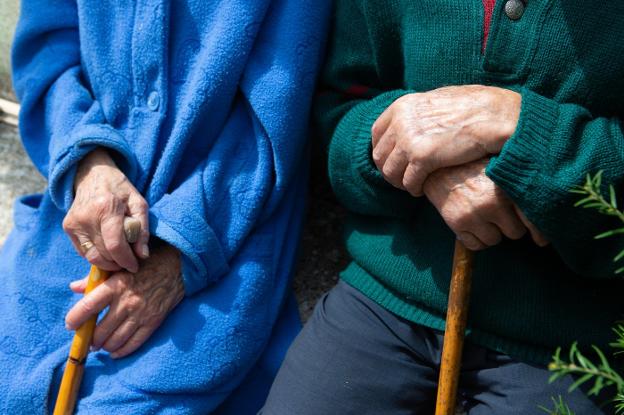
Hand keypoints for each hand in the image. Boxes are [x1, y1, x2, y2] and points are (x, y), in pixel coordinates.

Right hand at [63, 148, 148, 271]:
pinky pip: (83, 252)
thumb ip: (142, 230)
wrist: (94, 175)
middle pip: (104, 253)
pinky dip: (97, 256)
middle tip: (130, 261)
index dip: (126, 260)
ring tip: (120, 258)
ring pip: (92, 256)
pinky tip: (107, 251)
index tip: (135, 266)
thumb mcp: (139, 203)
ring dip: (108, 263)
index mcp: (106, 207)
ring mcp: (74, 222)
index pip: (115, 244)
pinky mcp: (68, 227)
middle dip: (119, 262)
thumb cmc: (120, 190)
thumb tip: (142, 255)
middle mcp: (86, 216)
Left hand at [65, 244, 183, 357]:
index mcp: (116, 285)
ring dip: (104, 346)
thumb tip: (74, 288)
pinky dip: (121, 351)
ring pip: (115, 340)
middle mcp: (127, 302)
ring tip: (101, 345)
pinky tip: (115, 352)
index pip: (88, 306)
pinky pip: (134, 343)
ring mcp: (141, 314)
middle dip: (90, 339)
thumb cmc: (145, 265)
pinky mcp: (153, 322)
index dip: (75, 319)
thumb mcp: (120, 267)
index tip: (70, 325)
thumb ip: (96, 279)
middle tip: (88, 340)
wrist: (176, 267)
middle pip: (100, 330)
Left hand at [371, 85, 520, 195]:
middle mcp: (401, 122)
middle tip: (403, 178)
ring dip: (400, 182)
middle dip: (390, 170)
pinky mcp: (422, 158)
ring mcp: (409, 140)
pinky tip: (422, 189)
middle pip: (380, 156)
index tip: (393, 161)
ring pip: (390, 172)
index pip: (376, 134)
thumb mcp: (437, 100)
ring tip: (413, 185)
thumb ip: (418, 112)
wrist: (494, 115)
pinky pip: (408, 182)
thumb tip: (408, 124)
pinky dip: (414, 189)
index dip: (383, 152)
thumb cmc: (474, 107)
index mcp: (402, 106)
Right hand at [423, 158, 547, 249]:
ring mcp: (474, 214)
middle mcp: (493, 201)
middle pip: (516, 232)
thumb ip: (522, 180)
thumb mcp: (500, 165)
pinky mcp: (457, 223)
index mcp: (509, 185)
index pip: (533, 218)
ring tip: (484, 213)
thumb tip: (552, 202)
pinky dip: (477, 238)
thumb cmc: (472, 164)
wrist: (436, 163)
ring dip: (493, 231)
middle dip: (510, 225)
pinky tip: (472, 222)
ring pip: (496, 240)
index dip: (541, 231)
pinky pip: (477, 245)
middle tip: (500, 211)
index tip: (541, 238)